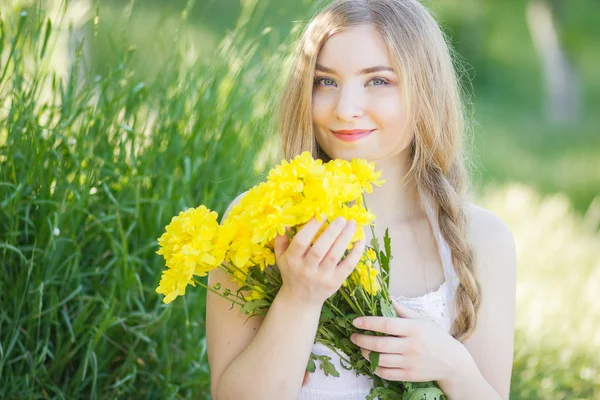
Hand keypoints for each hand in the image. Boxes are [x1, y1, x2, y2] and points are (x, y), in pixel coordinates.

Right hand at [274, 216, 365, 307]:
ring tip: (352, 224)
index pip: (301, 241)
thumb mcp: (281, 257)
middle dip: (332, 232)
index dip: (311, 227)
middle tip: (341, 218)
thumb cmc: (291, 272)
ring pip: (334, 256)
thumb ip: (281, 239)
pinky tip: (360, 240)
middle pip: (320, 249)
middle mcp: (306, 269)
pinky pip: (347, 267)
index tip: (322, 214)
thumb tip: (286, 221)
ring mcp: (322, 277)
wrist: (300, 300)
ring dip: (345, 238)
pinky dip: (355, 253)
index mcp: (292, 260)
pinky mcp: (335, 282)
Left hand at [349, 298, 472, 385]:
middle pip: (380, 344)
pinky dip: (375, 368)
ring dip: (366, 353)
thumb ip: (403, 310)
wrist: (452, 362)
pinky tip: (372, 362)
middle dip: (362, 340)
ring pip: (380, 359)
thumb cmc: (435, 337)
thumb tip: (386, 298)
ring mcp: (410, 362)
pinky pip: (386, 373)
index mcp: (413, 328)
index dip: (368, 322)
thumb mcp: (422, 320)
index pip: (386, 324)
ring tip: (361, 348)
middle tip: (353, 336)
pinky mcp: (409, 375)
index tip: (356, 321)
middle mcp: (411, 346)